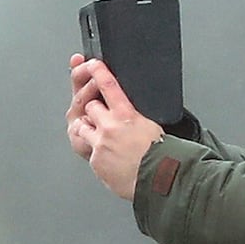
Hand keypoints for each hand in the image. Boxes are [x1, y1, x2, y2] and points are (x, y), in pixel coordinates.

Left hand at [66, 54, 163, 200]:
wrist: (156, 180)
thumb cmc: (161, 156)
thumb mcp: (152, 127)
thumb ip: (136, 118)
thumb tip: (132, 115)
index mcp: (128, 115)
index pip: (109, 85)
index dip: (98, 71)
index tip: (92, 63)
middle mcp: (111, 126)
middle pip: (91, 105)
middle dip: (95, 110)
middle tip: (105, 118)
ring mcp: (100, 142)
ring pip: (82, 125)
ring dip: (89, 127)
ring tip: (102, 136)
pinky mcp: (94, 158)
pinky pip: (88, 148)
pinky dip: (96, 150)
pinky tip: (110, 155)